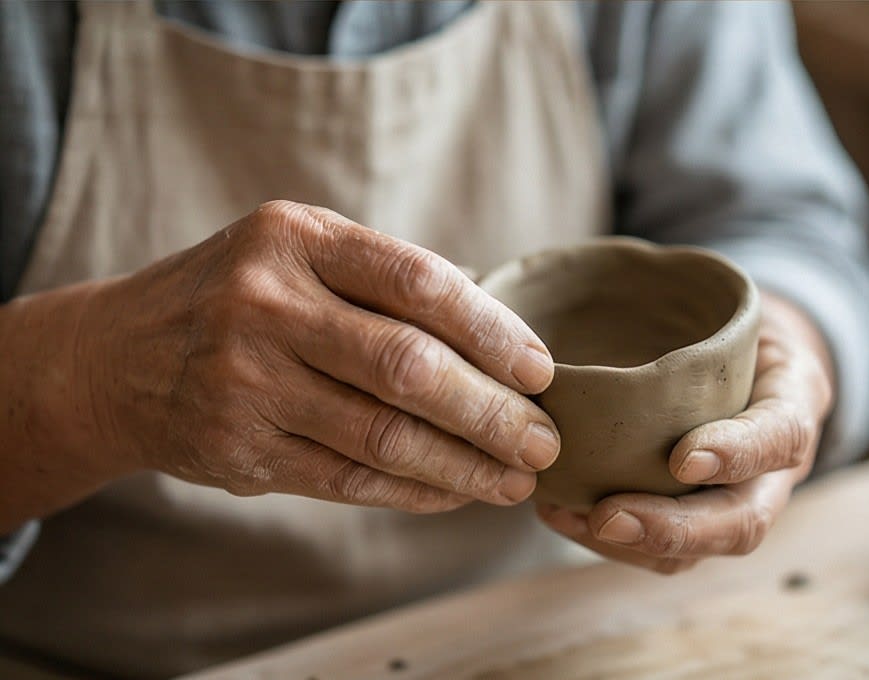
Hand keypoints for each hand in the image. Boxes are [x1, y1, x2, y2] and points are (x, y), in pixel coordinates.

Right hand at [48, 201, 560, 515]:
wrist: (116, 356)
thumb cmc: (238, 295)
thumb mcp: (298, 253)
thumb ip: (385, 281)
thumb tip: (501, 332)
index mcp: (295, 239)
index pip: (418, 282)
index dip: (492, 329)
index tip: (541, 370)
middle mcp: (264, 305)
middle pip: (407, 366)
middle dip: (492, 411)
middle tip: (545, 441)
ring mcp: (244, 381)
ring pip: (382, 435)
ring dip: (464, 464)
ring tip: (516, 479)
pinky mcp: (236, 449)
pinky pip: (348, 478)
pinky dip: (414, 490)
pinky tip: (457, 492)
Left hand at [537, 292, 833, 572]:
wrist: (750, 358)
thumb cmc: (731, 325)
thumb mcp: (735, 303)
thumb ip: (699, 304)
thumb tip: (619, 282)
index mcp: (792, 405)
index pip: (780, 436)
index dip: (736, 452)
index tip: (683, 458)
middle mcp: (772, 470)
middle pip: (741, 521)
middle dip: (674, 527)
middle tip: (607, 514)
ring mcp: (734, 501)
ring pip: (699, 551)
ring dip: (630, 543)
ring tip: (566, 515)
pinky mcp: (694, 518)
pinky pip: (661, 550)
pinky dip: (609, 540)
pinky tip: (560, 513)